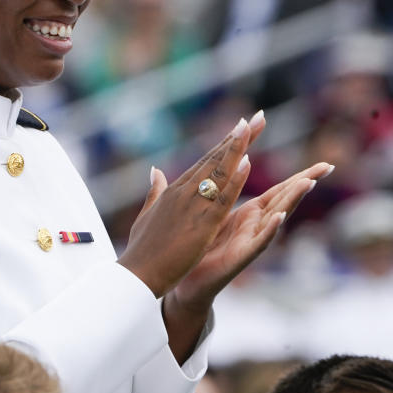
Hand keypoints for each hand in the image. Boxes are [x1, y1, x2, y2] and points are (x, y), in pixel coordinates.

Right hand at [117, 116, 253, 297]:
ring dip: (237, 149)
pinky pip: (221, 199)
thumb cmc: (141, 250)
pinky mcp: (200, 225)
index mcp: (173, 191)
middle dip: (237, 138)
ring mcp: (191, 207)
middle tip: (257, 118)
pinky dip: (233, 180)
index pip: (204, 162)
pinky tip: (246, 163)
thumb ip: (154, 191)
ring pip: (218, 172)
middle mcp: (183, 193)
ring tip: (253, 127)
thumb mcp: (148, 215)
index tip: (241, 127)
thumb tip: (155, 170)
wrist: (135, 274)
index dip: (225, 144)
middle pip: (215, 159)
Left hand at [167, 160, 333, 311]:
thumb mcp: (217, 215)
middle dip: (306, 182)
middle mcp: (257, 226)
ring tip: (308, 183)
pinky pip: (258, 242)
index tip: (324, 163)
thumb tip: (238, 166)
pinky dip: (270, 230)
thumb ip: (230, 194)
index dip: (300, 175)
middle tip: (327, 166)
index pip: (280, 190)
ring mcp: (252, 241)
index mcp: (251, 213)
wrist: (188, 282)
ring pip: (276, 216)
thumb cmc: (202, 248)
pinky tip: (280, 218)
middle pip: (285, 199)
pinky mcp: (241, 257)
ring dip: (292, 200)